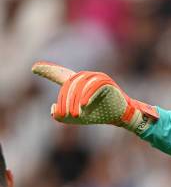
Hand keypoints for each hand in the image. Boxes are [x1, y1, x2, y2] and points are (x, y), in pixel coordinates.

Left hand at [31, 62, 157, 133]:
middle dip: (63, 100)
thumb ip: (61, 115)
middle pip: (68, 84)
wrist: (120, 117)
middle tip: (62, 114)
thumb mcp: (75, 118)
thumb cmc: (99, 115)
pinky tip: (83, 105)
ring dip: (74, 100)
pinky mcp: (106, 81)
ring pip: (79, 84)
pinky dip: (87, 95)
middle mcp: (85, 77)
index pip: (60, 75)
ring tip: (73, 114)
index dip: (47, 71)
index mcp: (77, 83)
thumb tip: (52, 109)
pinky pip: (93, 85)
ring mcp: (95, 77)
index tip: (33, 68)